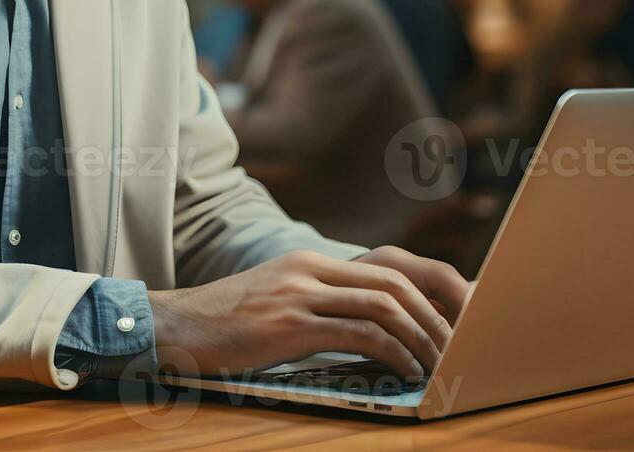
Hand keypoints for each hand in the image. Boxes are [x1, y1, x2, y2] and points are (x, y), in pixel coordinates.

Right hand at [147, 248, 465, 377]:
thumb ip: (314, 305)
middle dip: (437, 312)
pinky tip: (406, 372)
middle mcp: (308, 269)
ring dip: (422, 336)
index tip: (454, 318)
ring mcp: (299, 293)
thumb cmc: (222, 326)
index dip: (428, 289)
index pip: (387, 265)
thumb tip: (364, 331)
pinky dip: (393, 352)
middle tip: (460, 344)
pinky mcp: (289, 324)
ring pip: (384, 304)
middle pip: (395, 279)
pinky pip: (359, 333)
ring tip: (440, 363)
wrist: (173, 328)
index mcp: (308, 262)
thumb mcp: (273, 303)